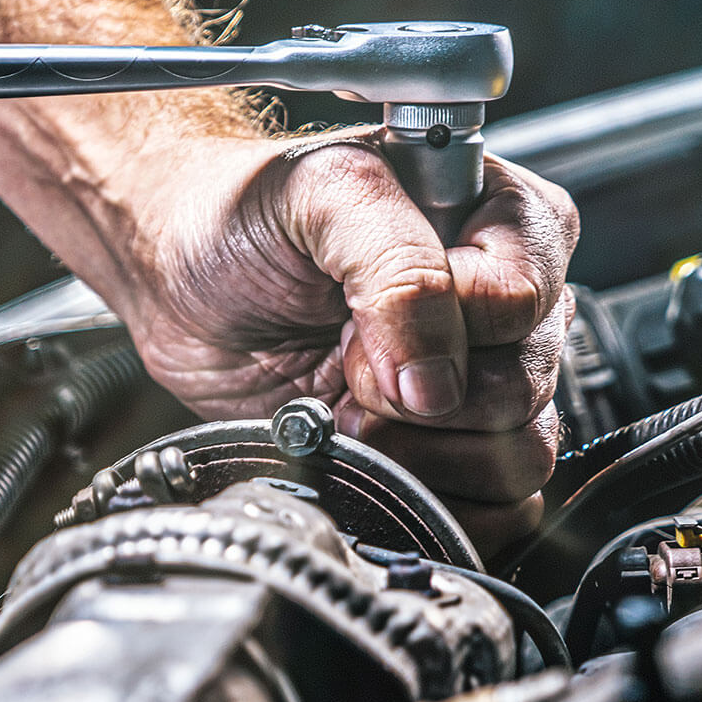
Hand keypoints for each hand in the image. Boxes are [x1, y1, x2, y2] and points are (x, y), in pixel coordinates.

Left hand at [106, 132, 579, 553]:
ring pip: (521, 452)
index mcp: (502, 217)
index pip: (520, 299)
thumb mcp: (319, 196)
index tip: (358, 318)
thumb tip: (437, 382)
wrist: (178, 273)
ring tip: (351, 408)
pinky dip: (433, 498)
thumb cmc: (242, 212)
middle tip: (344, 362)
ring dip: (421, 451)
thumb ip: (396, 266)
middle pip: (523, 386)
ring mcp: (481, 378)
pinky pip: (502, 505)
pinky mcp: (450, 447)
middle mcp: (506, 302)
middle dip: (416, 394)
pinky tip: (374, 455)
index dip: (440, 326)